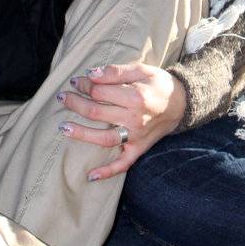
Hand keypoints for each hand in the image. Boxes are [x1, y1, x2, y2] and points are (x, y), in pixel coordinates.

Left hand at [56, 62, 186, 180]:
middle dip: (76, 104)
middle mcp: (135, 119)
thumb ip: (116, 71)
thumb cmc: (158, 83)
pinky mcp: (139, 149)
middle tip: (63, 97)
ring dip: (81, 134)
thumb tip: (91, 73)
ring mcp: (136, 136)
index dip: (84, 85)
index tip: (75, 81)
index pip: (100, 92)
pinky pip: (123, 164)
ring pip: (103, 139)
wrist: (181, 102)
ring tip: (63, 128)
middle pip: (97, 113)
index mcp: (135, 97)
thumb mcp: (141, 69)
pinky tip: (91, 176)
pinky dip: (107, 172)